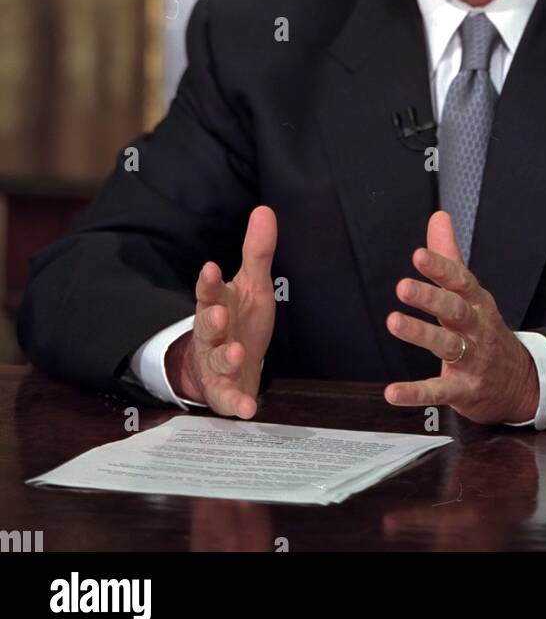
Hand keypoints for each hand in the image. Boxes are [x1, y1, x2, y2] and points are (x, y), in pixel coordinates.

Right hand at [166, 205, 276, 417]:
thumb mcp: (252, 285)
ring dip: (224, 358)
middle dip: (211, 320)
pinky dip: (235, 403)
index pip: (209, 290)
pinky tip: (246, 408)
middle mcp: (212, 334)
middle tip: (219, 313)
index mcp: (217, 304)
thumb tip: (265, 210)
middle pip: (207, 326)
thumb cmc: (239, 320)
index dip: (208, 282)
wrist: (225, 366)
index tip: (210, 267)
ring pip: (215, 361)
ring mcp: (215, 364)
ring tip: (235, 353)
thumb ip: (257, 252)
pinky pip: (228, 399)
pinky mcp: (225, 391)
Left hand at [383, 210, 539, 423]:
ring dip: (421, 334)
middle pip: (455, 310)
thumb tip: (438, 217)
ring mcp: (472, 360)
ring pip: (447, 346)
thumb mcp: (472, 294)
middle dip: (430, 298)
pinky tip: (393, 392)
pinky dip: (416, 393)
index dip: (441, 267)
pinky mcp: (464, 390)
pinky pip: (439, 390)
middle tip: (403, 286)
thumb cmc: (486, 332)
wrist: (521, 383)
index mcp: (477, 303)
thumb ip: (450, 257)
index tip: (419, 255)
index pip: (461, 281)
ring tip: (394, 322)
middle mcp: (476, 329)